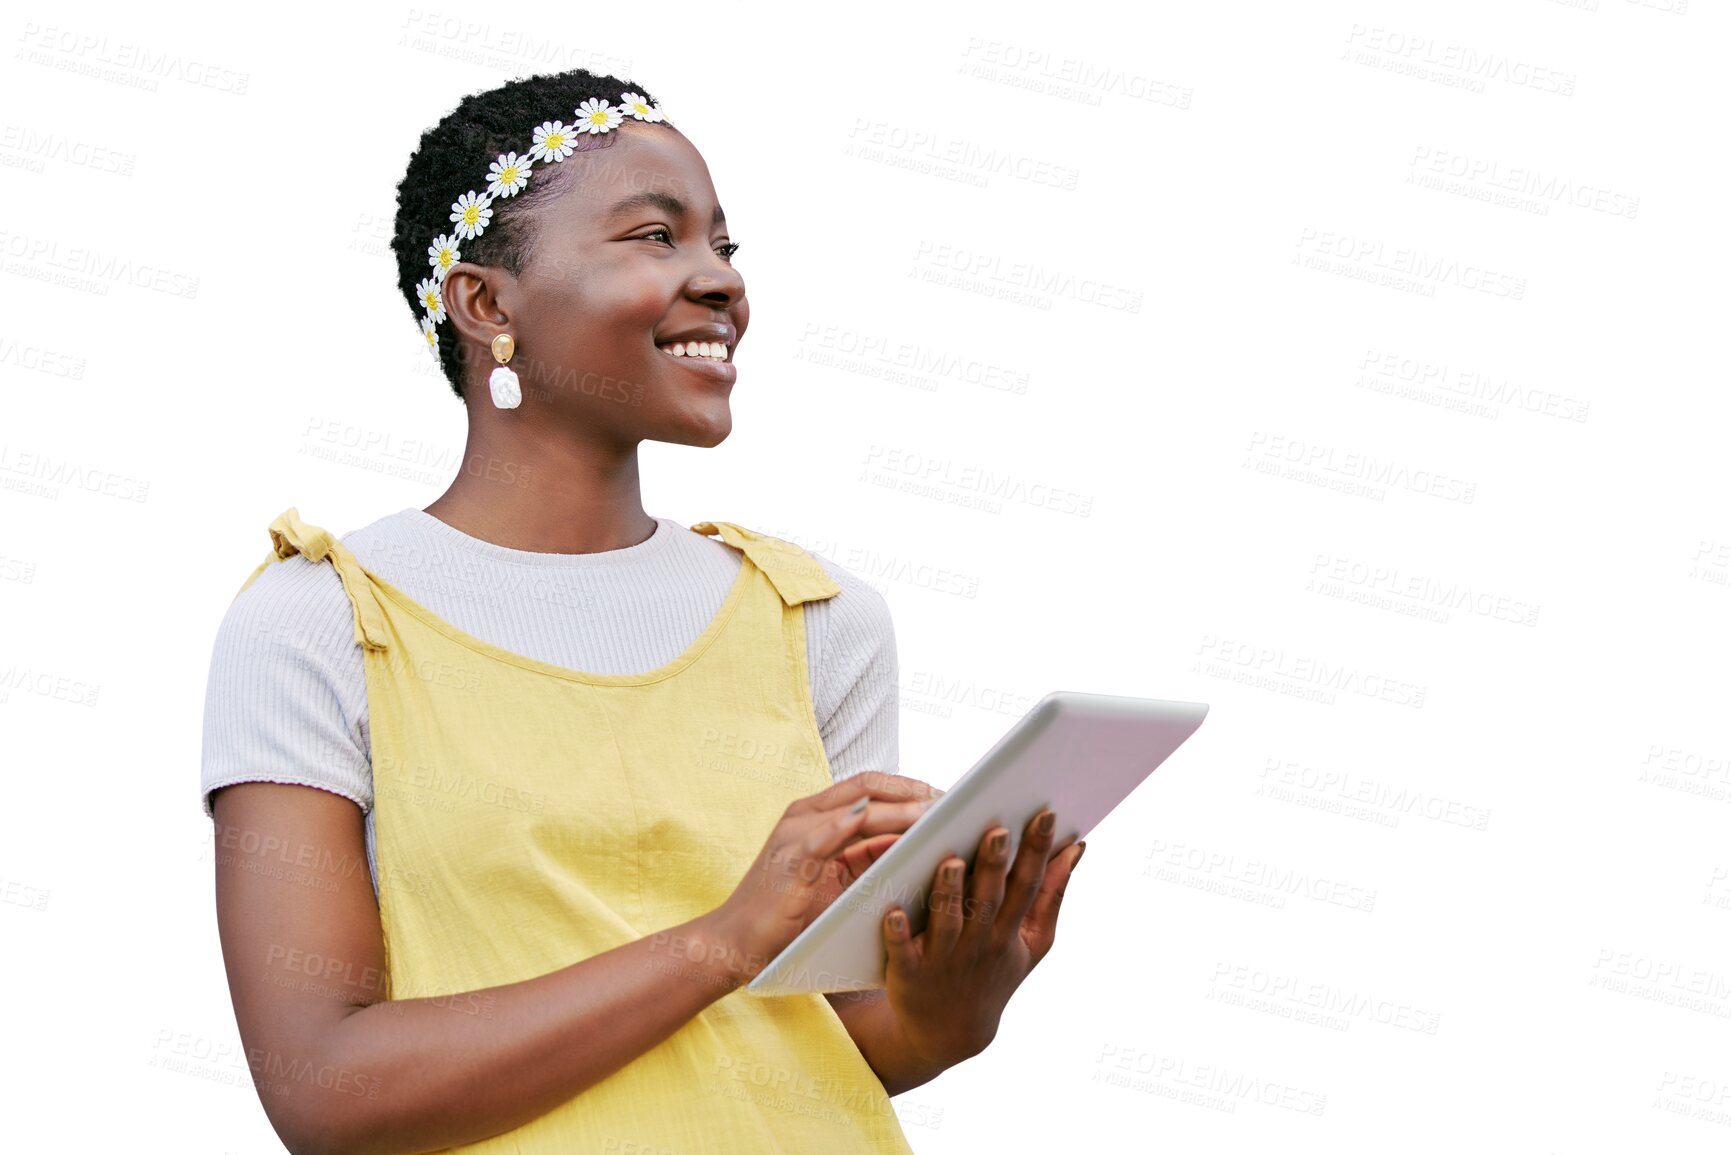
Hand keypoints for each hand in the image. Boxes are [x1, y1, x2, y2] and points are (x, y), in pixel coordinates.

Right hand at [703, 771, 944, 986]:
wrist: (734, 946)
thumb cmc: (785, 918)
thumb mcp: (835, 881)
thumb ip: (865, 858)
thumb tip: (916, 848)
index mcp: (814, 818)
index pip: (868, 787)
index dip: (907, 787)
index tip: (944, 795)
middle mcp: (804, 816)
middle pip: (868, 788)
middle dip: (912, 792)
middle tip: (952, 800)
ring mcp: (797, 833)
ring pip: (859, 807)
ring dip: (901, 808)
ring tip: (937, 813)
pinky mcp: (792, 857)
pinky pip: (832, 833)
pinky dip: (864, 825)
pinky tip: (896, 828)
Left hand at [879, 807, 1083, 1064]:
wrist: (950, 1032)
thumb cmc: (994, 973)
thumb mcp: (1035, 942)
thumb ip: (1053, 894)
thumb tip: (1077, 848)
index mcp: (1011, 931)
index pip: (1027, 885)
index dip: (1038, 851)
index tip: (1046, 815)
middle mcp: (980, 943)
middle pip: (988, 900)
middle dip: (994, 866)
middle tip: (998, 830)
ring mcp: (945, 960)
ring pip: (948, 922)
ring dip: (949, 894)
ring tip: (951, 862)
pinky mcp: (910, 975)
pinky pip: (903, 953)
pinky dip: (898, 934)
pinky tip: (894, 912)